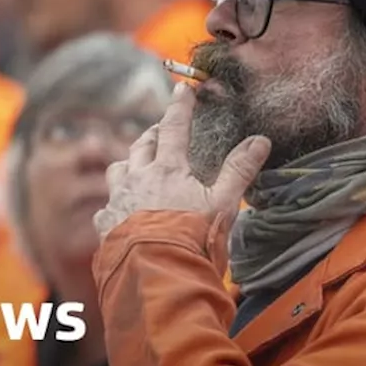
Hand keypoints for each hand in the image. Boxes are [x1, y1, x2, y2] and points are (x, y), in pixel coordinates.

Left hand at [94, 82, 271, 238]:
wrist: (156, 276)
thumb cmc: (193, 239)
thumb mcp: (223, 204)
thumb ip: (239, 171)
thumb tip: (260, 140)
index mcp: (168, 170)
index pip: (174, 127)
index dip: (180, 106)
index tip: (182, 88)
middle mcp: (137, 179)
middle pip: (141, 145)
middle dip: (152, 134)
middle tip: (161, 131)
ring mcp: (117, 202)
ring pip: (117, 170)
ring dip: (128, 164)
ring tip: (137, 167)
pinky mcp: (105, 228)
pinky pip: (105, 207)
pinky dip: (114, 204)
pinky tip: (120, 212)